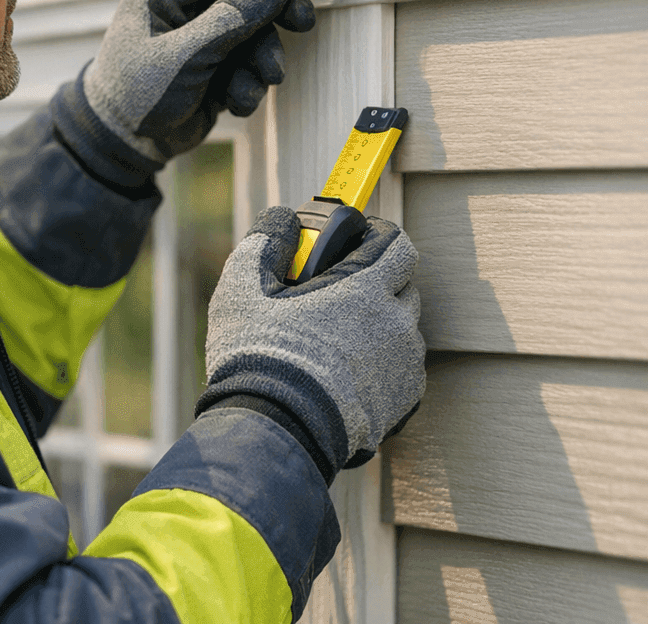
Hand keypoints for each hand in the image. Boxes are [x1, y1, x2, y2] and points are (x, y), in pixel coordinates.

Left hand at [82, 0, 315, 162]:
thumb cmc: (136, 95)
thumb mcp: (183, 55)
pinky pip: (246, 69)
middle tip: (303, 20)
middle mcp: (183, 15)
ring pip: (251, 37)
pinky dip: (247, 86)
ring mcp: (200, 45)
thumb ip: (229, 19)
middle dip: (274, 11)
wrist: (124, 147)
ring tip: (261, 79)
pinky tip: (235, 102)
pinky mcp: (213, 74)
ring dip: (261, 60)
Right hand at [200, 207, 424, 475]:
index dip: (379, 236)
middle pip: (404, 286)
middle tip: (339, 293)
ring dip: (380, 327)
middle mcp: (396, 322)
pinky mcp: (404, 401)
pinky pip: (402, 371)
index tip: (358, 240)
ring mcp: (404, 365)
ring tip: (337, 341)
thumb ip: (265, 242)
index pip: (397, 244)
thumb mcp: (243, 288)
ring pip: (403, 331)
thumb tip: (281, 220)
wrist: (277, 427)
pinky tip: (345, 374)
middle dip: (378, 282)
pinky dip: (382, 366)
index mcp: (365, 287)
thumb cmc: (260, 356)